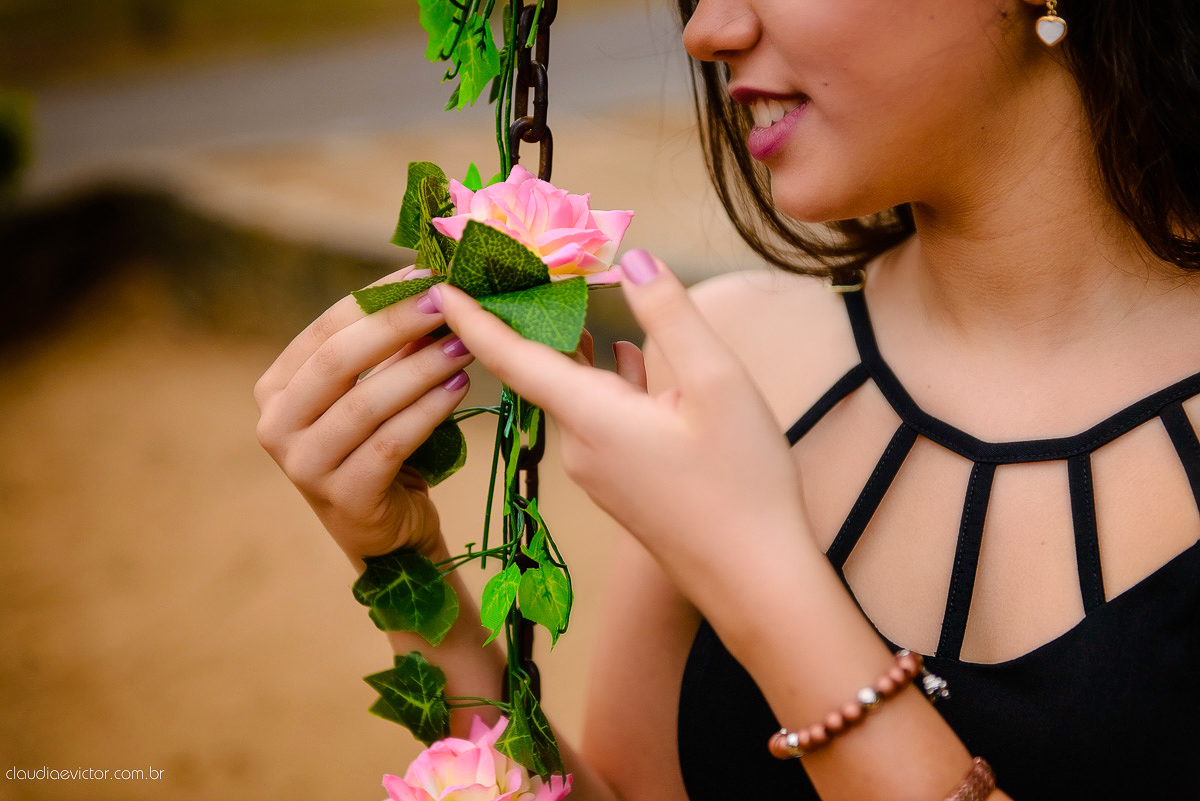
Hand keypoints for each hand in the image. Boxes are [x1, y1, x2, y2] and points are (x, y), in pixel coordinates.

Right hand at [254, 267, 474, 560]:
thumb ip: (389, 347)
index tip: (425, 271)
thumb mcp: (375, 391)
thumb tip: (431, 280)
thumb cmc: (381, 449)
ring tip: (465, 344)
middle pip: (338, 361)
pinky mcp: (343, 499)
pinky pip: (391, 443)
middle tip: (447, 299)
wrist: (390, 532)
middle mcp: (276, 425)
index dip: (376, 297)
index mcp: (277, 388)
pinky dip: (428, 411)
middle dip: (397, 324)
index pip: (325, 329)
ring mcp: (303, 466)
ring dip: (421, 368)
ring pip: (366, 403)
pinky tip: (460, 388)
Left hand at [430, 250, 811, 608]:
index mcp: (590, 416)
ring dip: (569, 341)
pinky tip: (625, 355)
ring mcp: (598, 468)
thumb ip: (671, 315)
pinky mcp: (620, 482)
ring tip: (570, 291)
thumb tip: (634, 257)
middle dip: (525, 311)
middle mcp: (580, 443)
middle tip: (519, 258)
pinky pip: (596, 415)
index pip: (509, 355)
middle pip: (537, 366)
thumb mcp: (718, 383)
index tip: (436, 279)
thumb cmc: (743, 484)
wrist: (755, 583)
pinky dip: (602, 377)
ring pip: (571, 389)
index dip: (471, 314)